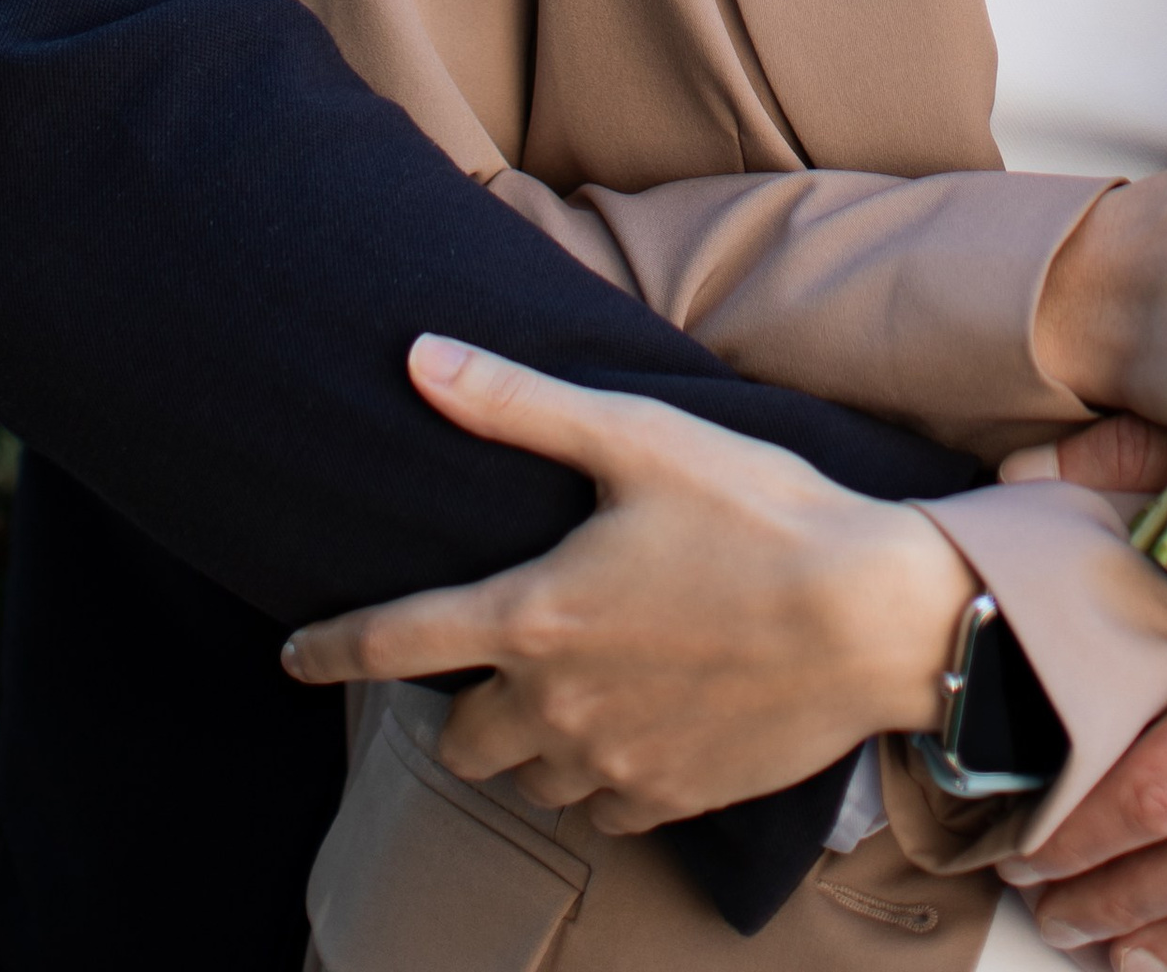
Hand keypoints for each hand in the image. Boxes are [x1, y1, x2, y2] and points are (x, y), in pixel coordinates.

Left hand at [281, 335, 974, 832]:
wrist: (873, 619)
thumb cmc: (759, 515)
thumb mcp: (636, 436)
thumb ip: (518, 406)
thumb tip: (420, 359)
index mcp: (534, 616)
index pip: (396, 642)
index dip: (332, 650)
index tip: (293, 658)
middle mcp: (556, 706)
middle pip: (463, 738)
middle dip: (465, 705)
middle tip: (502, 659)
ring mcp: (614, 762)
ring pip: (531, 779)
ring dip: (533, 743)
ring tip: (573, 689)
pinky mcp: (673, 798)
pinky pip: (604, 807)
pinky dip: (602, 773)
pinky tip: (637, 725)